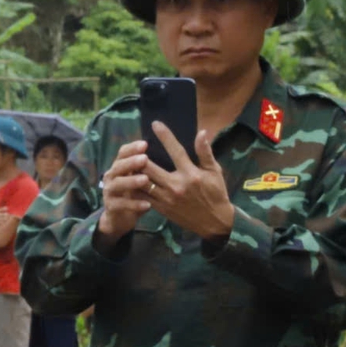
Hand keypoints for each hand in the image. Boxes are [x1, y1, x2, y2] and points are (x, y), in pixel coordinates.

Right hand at [97, 140, 154, 240]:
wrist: (120, 217)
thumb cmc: (135, 194)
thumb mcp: (140, 178)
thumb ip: (148, 166)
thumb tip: (168, 150)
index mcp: (120, 166)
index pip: (123, 152)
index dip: (132, 148)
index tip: (145, 144)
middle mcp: (112, 176)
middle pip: (119, 166)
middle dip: (131, 162)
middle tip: (145, 158)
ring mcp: (109, 191)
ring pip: (117, 184)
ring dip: (131, 181)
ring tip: (145, 180)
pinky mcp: (111, 206)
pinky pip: (121, 204)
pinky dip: (133, 204)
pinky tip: (147, 205)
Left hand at [142, 125, 235, 239]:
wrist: (214, 222)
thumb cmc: (216, 193)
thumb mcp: (215, 172)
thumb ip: (205, 152)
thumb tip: (201, 132)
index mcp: (191, 173)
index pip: (175, 150)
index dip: (165, 136)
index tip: (155, 124)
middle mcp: (176, 185)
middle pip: (150, 167)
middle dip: (139, 156)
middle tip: (134, 146)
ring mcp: (167, 198)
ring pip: (142, 182)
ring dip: (134, 171)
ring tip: (129, 161)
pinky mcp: (161, 208)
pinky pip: (143, 196)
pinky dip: (135, 186)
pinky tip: (131, 178)